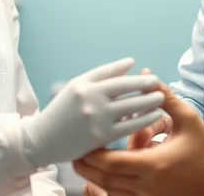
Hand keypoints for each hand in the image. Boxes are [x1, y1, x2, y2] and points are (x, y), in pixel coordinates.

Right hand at [21, 58, 164, 166]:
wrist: (42, 140)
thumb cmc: (61, 112)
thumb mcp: (76, 88)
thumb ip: (102, 75)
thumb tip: (130, 64)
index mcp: (83, 84)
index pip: (112, 73)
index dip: (130, 73)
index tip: (145, 72)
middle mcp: (90, 98)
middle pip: (125, 87)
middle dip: (145, 85)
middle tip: (159, 83)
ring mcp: (96, 117)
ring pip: (131, 106)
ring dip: (149, 101)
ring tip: (161, 98)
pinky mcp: (102, 135)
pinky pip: (129, 125)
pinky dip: (145, 119)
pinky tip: (155, 116)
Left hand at [72, 83, 203, 195]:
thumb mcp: (188, 120)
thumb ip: (165, 98)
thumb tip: (147, 77)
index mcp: (153, 165)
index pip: (112, 162)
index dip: (93, 154)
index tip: (83, 142)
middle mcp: (147, 185)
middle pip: (106, 180)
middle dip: (87, 167)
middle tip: (74, 153)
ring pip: (112, 191)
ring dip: (96, 178)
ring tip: (83, 164)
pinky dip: (111, 188)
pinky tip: (103, 178)